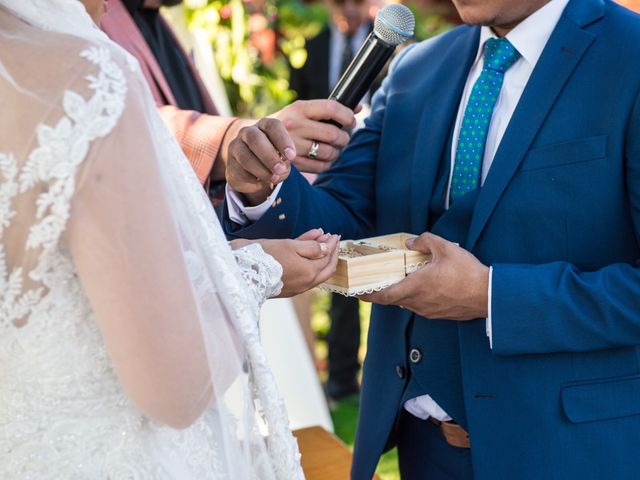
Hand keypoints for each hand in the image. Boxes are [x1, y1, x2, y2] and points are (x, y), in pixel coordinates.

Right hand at [226, 117, 295, 204]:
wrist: (255, 174)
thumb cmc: (274, 160)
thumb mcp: (283, 159)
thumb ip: (285, 162)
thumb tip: (280, 169)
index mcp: (264, 126)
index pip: (272, 126)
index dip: (283, 140)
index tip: (291, 157)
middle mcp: (247, 132)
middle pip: (255, 139)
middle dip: (270, 156)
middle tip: (280, 169)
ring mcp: (236, 147)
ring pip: (246, 158)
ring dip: (262, 170)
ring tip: (274, 178)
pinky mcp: (230, 165)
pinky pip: (241, 173)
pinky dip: (254, 180)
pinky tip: (260, 182)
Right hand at [258, 229, 340, 297]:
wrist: (242, 274)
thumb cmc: (266, 257)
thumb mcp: (290, 245)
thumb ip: (311, 247)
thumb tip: (327, 249)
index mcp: (309, 273)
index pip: (327, 259)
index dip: (332, 246)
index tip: (334, 235)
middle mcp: (305, 283)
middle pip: (324, 269)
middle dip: (330, 253)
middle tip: (332, 239)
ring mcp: (296, 287)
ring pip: (313, 271)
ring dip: (318, 256)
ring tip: (319, 239)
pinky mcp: (286, 287)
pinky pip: (302, 273)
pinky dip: (306, 261)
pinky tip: (304, 248)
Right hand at [271, 100, 355, 173]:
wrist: (256, 139)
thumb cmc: (287, 123)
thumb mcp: (302, 110)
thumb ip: (328, 108)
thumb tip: (358, 106)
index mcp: (299, 108)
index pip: (331, 108)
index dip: (347, 116)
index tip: (351, 121)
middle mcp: (295, 125)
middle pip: (333, 133)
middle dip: (344, 138)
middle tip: (344, 139)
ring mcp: (292, 145)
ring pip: (328, 152)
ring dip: (337, 152)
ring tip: (334, 149)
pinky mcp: (292, 163)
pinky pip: (320, 167)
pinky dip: (327, 164)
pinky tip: (325, 159)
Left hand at [360, 233, 489, 319]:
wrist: (490, 295)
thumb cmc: (467, 273)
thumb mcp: (445, 248)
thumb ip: (424, 242)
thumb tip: (410, 244)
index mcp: (416, 287)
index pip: (384, 295)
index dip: (368, 295)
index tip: (357, 292)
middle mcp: (419, 302)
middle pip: (393, 299)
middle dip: (383, 291)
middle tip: (375, 283)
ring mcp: (429, 311)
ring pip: (407, 303)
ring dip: (402, 293)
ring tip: (402, 280)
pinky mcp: (439, 314)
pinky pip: (420, 306)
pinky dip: (416, 297)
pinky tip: (424, 287)